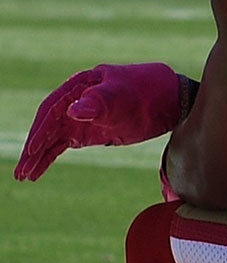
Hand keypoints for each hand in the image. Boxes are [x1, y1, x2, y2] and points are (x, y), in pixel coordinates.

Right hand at [15, 63, 185, 181]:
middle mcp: (74, 101)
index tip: (33, 149)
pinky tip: (37, 172)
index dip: (41, 130)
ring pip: (52, 139)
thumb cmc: (147, 91)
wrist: (170, 98)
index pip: (52, 109)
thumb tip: (73, 111)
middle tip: (21, 171)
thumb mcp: (124, 95)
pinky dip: (50, 158)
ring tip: (24, 177)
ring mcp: (80, 118)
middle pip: (47, 126)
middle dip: (33, 149)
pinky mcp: (88, 132)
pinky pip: (62, 146)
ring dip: (38, 157)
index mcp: (80, 85)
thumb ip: (100, 102)